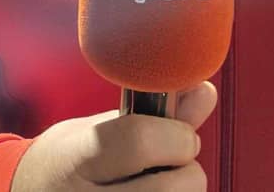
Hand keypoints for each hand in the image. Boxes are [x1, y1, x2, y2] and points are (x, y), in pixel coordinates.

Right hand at [9, 82, 216, 190]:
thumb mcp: (99, 130)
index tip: (180, 134)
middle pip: (169, 188)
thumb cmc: (68, 160)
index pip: (139, 141)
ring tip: (161, 181)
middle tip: (174, 163)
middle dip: (187, 171)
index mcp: (78, 157)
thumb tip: (206, 91)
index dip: (174, 135)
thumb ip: (156, 116)